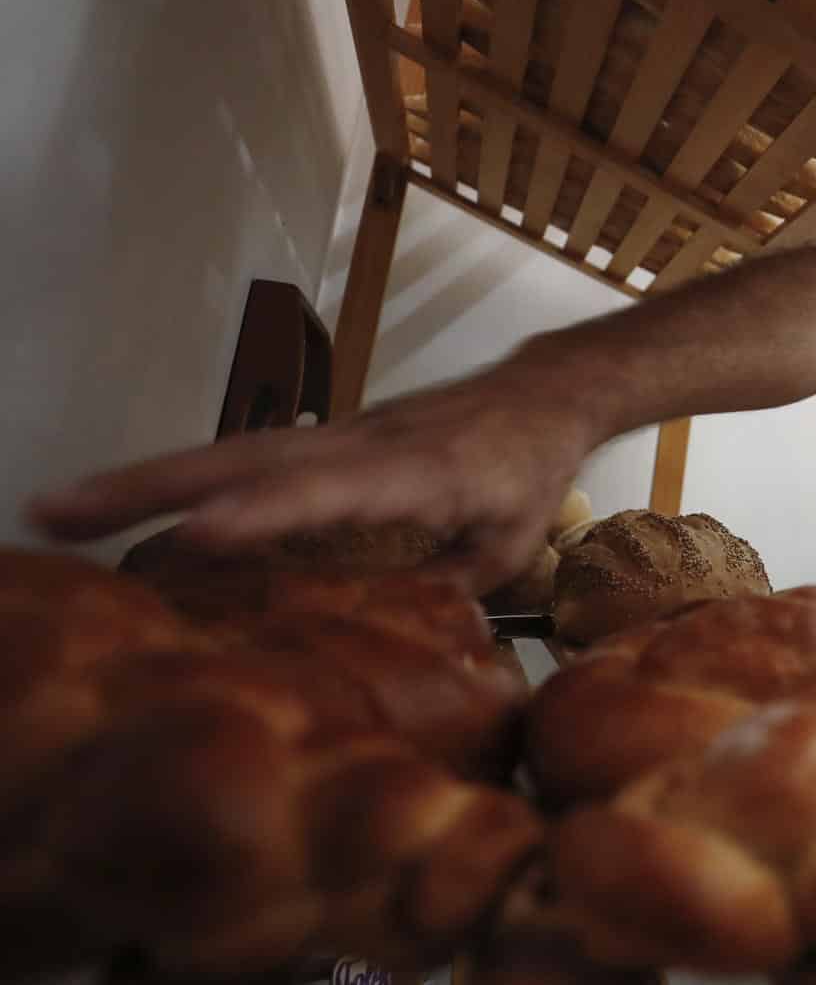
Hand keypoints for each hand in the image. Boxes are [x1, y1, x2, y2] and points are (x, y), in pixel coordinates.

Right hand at [25, 344, 601, 595]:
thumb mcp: (511, 541)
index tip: (199, 533)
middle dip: (151, 487)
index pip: (332, 490)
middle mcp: (362, 444)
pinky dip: (182, 477)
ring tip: (58, 509)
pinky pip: (245, 456)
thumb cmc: (529, 470)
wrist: (538, 392)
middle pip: (246, 460)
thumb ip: (453, 588)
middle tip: (58, 512)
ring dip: (145, 479)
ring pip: (231, 453)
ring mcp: (337, 434)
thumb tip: (399, 641)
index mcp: (421, 471)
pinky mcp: (325, 437)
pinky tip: (121, 504)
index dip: (266, 511)